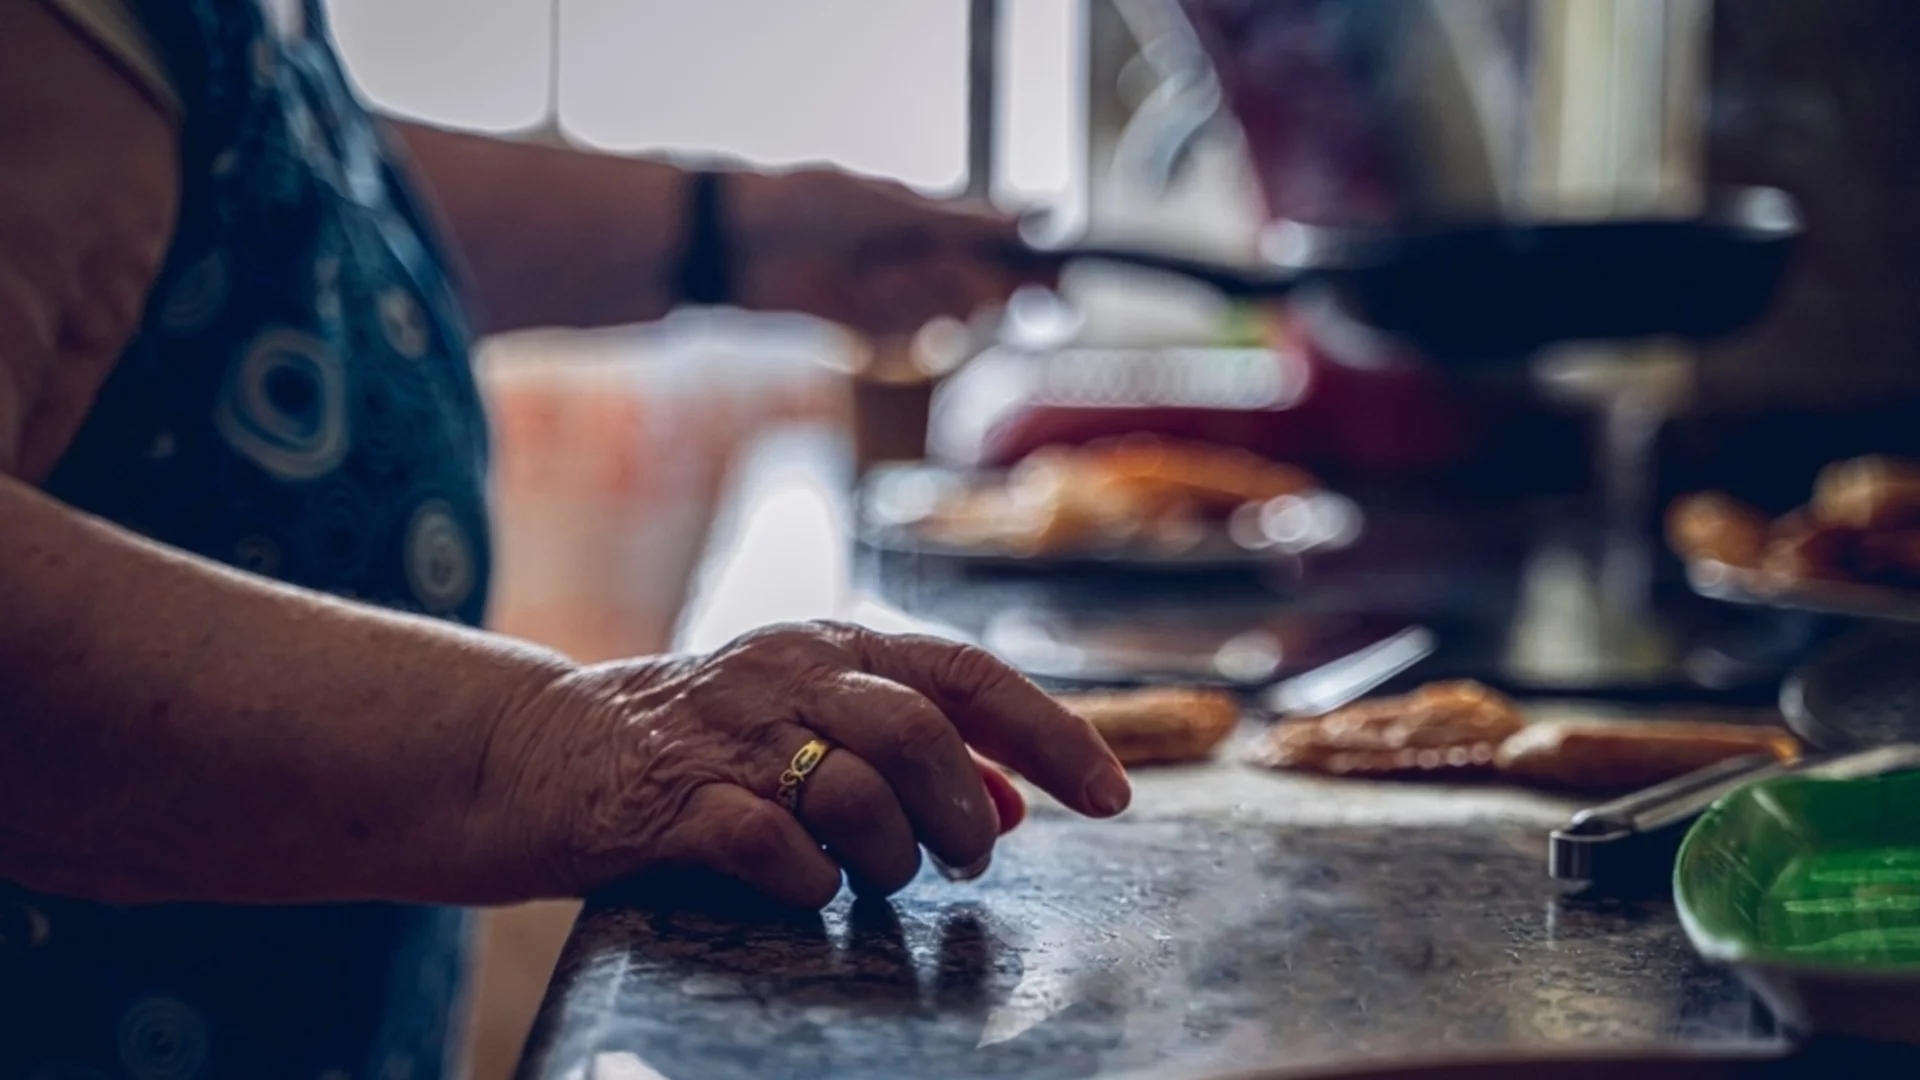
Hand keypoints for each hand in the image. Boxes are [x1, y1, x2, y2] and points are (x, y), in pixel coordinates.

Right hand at [487, 623, 1130, 907]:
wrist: (545, 752)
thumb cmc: (705, 747)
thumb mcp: (814, 727)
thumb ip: (915, 756)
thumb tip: (1016, 804)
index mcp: (835, 646)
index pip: (967, 674)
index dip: (1053, 734)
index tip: (1113, 798)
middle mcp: (788, 671)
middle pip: (918, 726)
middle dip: (965, 808)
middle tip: (967, 862)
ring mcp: (727, 732)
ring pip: (853, 785)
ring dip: (895, 852)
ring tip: (889, 879)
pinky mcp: (669, 796)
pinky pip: (769, 841)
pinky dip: (812, 879)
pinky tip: (811, 890)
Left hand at [727, 169, 1048, 337]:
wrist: (733, 248)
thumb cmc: (807, 206)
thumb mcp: (890, 207)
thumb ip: (961, 222)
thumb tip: (1033, 219)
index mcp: (936, 222)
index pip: (1006, 248)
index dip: (1036, 269)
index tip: (1058, 282)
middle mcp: (926, 264)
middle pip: (984, 295)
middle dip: (967, 290)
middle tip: (935, 276)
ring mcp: (899, 304)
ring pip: (946, 326)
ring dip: (915, 310)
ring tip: (870, 281)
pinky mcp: (872, 339)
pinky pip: (907, 352)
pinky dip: (888, 338)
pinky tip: (854, 314)